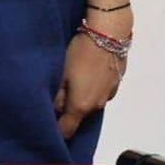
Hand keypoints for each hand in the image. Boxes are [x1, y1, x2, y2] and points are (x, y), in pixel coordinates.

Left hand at [53, 10, 129, 138]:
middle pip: (78, 116)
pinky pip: (100, 91)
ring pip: (90, 102)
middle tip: (58, 89)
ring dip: (81, 95)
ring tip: (74, 76)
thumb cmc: (81, 52)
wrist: (108, 33)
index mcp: (81, 106)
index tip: (48, 123)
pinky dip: (93, 86)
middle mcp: (97, 105)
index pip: (67, 130)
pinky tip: (88, 69)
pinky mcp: (116, 83)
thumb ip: (56, 95)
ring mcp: (108, 95)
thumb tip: (54, 108)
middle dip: (68, 107)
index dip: (56, 131)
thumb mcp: (61, 72)